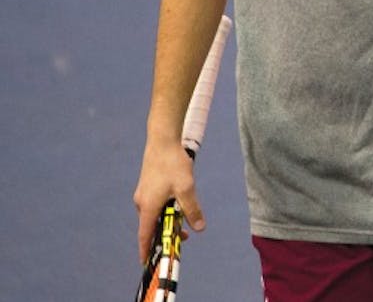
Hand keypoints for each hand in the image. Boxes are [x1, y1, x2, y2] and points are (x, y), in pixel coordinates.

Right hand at [133, 137, 203, 262]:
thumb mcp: (187, 188)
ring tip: (184, 220)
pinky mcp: (148, 186)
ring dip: (167, 220)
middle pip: (151, 226)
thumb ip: (192, 210)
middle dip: (165, 234)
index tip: (147, 263)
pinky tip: (179, 203)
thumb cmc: (173, 164)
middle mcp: (142, 202)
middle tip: (183, 238)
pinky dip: (165, 210)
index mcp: (148, 207)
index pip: (144, 235)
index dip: (146, 250)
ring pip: (154, 214)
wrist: (163, 141)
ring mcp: (143, 194)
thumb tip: (199, 228)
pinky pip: (155, 204)